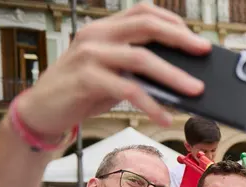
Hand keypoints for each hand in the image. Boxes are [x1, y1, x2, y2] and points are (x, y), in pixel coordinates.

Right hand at [15, 3, 209, 149]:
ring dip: (174, 76)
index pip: (144, 12)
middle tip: (204, 52)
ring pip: (142, 58)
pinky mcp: (86, 79)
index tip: (197, 39)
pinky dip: (151, 104)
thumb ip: (138, 69)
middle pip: (147, 26)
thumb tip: (181, 78)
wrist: (41, 111)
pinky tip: (164, 116)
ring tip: (195, 91)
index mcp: (104, 28)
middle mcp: (97, 35)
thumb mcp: (113, 74)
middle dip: (181, 39)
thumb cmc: (80, 91)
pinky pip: (128, 89)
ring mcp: (90, 55)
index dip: (173, 22)